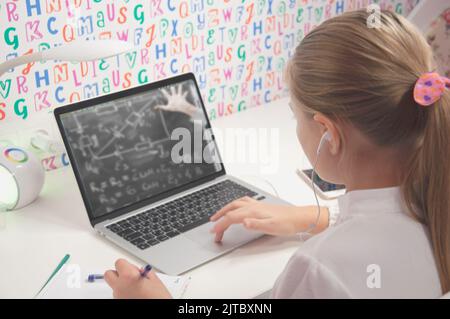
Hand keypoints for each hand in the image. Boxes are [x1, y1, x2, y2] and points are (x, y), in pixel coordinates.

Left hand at [104, 259, 171, 298]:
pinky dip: (124, 292)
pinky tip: (135, 293)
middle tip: (129, 275)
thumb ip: (144, 273)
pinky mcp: (119, 302)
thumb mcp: (155, 281)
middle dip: (118, 272)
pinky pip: (118, 293)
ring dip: (121, 283)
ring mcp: (118, 296)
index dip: (126, 264)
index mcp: (129, 276)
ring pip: (114, 285)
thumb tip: (140, 272)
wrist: (159, 312)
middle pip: (109, 274)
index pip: (119, 263)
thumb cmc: (158, 298)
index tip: (133, 268)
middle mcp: (120, 286)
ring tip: (135, 287)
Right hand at [155, 85, 197, 116]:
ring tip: (180, 84)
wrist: (182, 106)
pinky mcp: (183, 97)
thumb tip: (155, 107)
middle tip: (172, 87)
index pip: (166, 94)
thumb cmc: (174, 107)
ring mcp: (179, 96)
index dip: (163, 91)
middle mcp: (175, 96)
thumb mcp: (167, 108)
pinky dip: (185, 93)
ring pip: (179, 91)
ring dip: (180, 88)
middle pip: (173, 91)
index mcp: (171, 98)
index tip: (161, 88)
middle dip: (172, 89)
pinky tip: (187, 91)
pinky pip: (184, 95)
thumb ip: (161, 107)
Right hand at [210, 196, 328, 241]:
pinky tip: (237, 207)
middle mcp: (253, 206)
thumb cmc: (288, 223)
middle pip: (231, 209)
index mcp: (253, 211)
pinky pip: (243, 202)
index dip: (221, 225)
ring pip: (236, 204)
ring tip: (219, 215)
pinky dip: (235, 205)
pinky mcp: (261, 206)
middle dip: (219, 217)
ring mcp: (257, 205)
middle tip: (213, 226)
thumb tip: (242, 222)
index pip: (232, 217)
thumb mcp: (272, 227)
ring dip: (225, 209)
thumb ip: (256, 224)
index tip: (214, 232)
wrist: (300, 218)